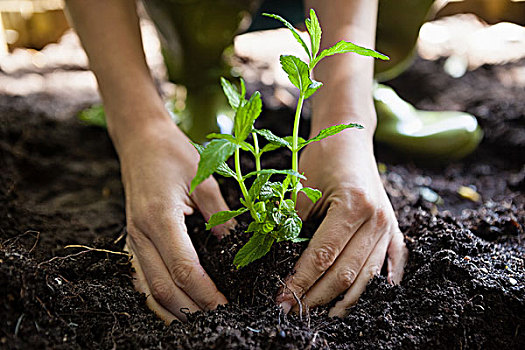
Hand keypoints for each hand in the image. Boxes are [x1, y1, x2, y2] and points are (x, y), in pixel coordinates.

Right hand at [118, 118, 228, 322]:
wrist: (140, 139)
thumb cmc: (173, 153)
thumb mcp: (205, 178)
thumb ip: (221, 216)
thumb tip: (238, 248)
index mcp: (160, 218)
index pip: (184, 269)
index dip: (206, 294)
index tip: (229, 306)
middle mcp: (141, 234)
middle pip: (163, 289)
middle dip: (193, 311)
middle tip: (221, 320)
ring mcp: (133, 240)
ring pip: (149, 291)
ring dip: (174, 311)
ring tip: (201, 321)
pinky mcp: (133, 241)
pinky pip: (143, 279)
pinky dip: (161, 298)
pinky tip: (178, 305)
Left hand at [276, 130, 407, 316]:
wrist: (350, 136)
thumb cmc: (323, 157)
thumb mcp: (301, 186)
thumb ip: (290, 222)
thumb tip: (274, 259)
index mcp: (353, 206)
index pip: (323, 256)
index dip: (301, 281)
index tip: (282, 299)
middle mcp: (376, 220)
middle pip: (346, 272)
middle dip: (317, 296)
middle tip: (294, 309)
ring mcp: (388, 225)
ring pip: (367, 275)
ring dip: (344, 299)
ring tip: (323, 314)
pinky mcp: (391, 228)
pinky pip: (390, 264)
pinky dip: (377, 285)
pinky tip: (363, 299)